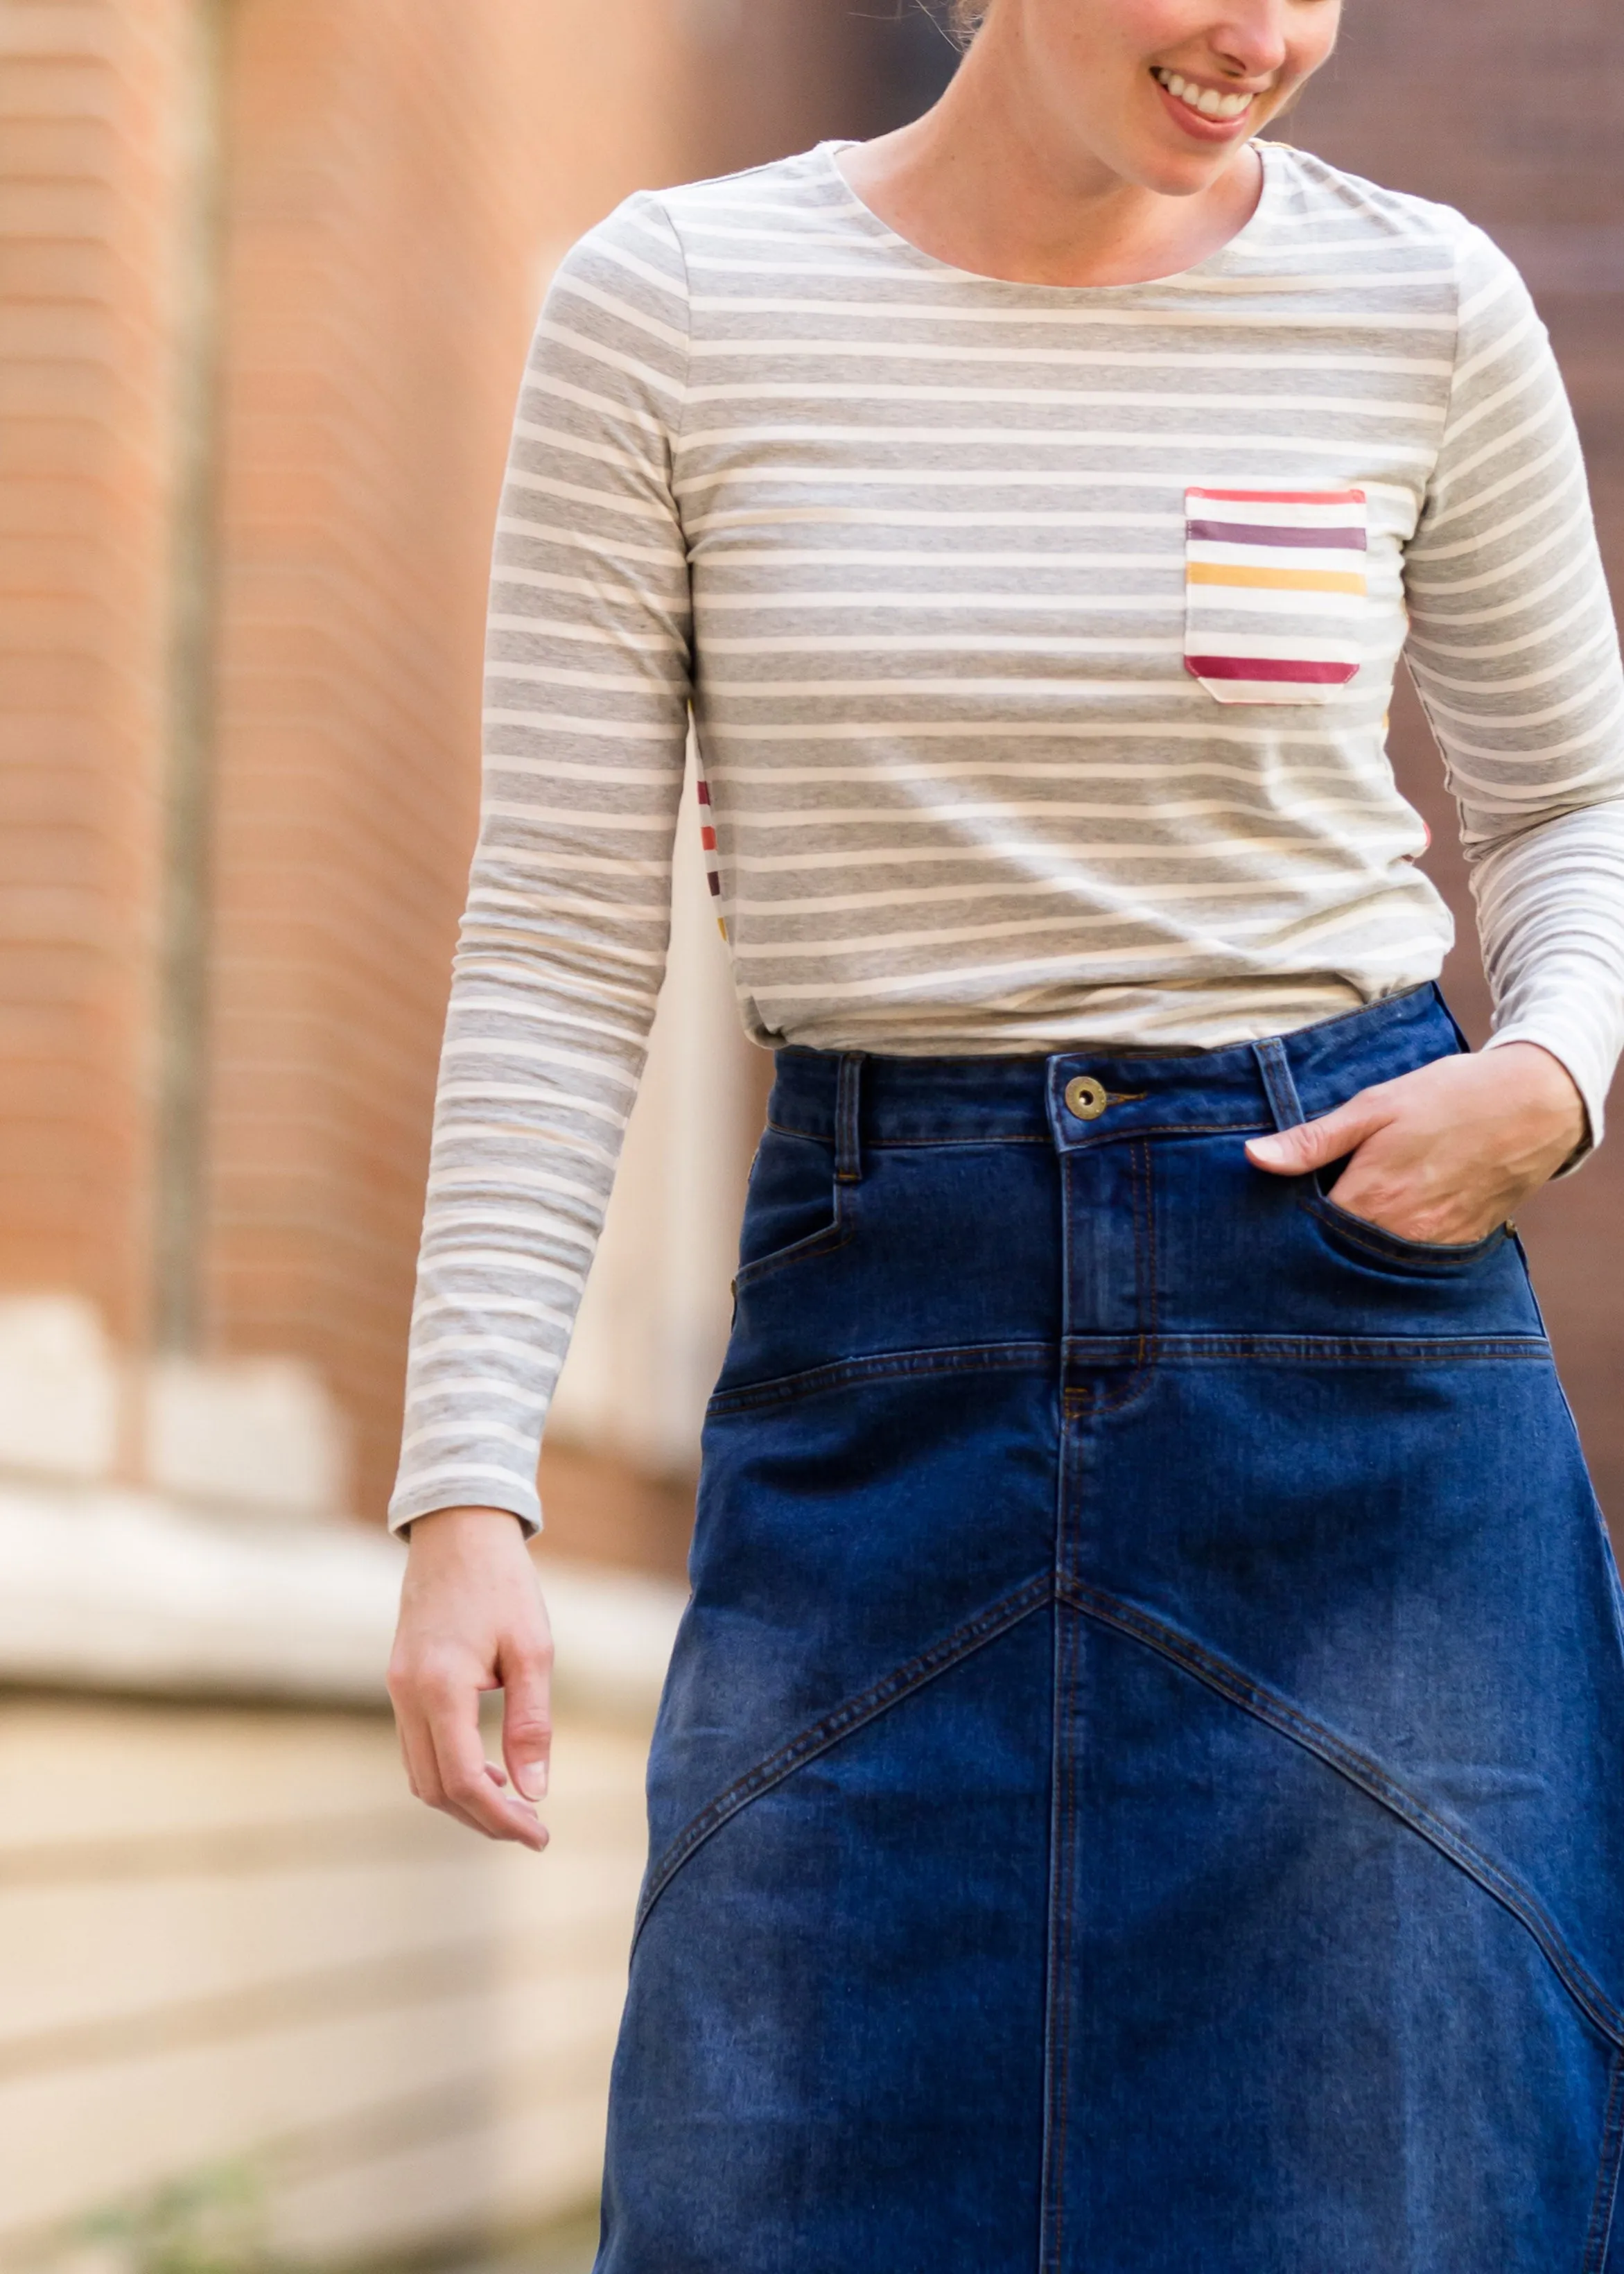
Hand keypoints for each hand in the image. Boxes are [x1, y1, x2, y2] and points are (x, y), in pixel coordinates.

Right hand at [387, 1505, 552, 1849]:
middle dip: (482, 1819)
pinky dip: (448, 1768)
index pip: (463, 1781)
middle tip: (531, 1827)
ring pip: (420, 1772)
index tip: (539, 1835)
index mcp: (440, 1687)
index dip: (500, 1819)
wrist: (457, 1529)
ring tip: (513, 1803)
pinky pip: (416, 1745)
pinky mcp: (400, 1680)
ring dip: (462, 1799)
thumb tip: (534, 1791)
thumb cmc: (502, 1583)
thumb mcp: (532, 1650)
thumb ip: (531, 1724)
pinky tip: (487, 1767)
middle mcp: (408, 1694)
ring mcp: (397, 1688)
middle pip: (435, 1788)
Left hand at [1244, 1042, 1586, 1245]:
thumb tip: (1253, 1158)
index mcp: (1370, 1197)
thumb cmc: (1449, 1097)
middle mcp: (1400, 1233)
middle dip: (1315, 1247)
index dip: (1283, 1230)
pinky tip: (1382, 1230)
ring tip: (1340, 1227)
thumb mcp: (1374, 1106)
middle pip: (1339, 1256)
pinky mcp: (1459, 1247)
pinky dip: (1391, 1253)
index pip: (1307, 1235)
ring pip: (1374, 1263)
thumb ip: (1314, 1140)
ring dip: (1353, 1252)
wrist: (1535, 1105)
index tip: (1268, 1222)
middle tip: (1301, 1226)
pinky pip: (1412, 1263)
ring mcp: (1433, 1245)